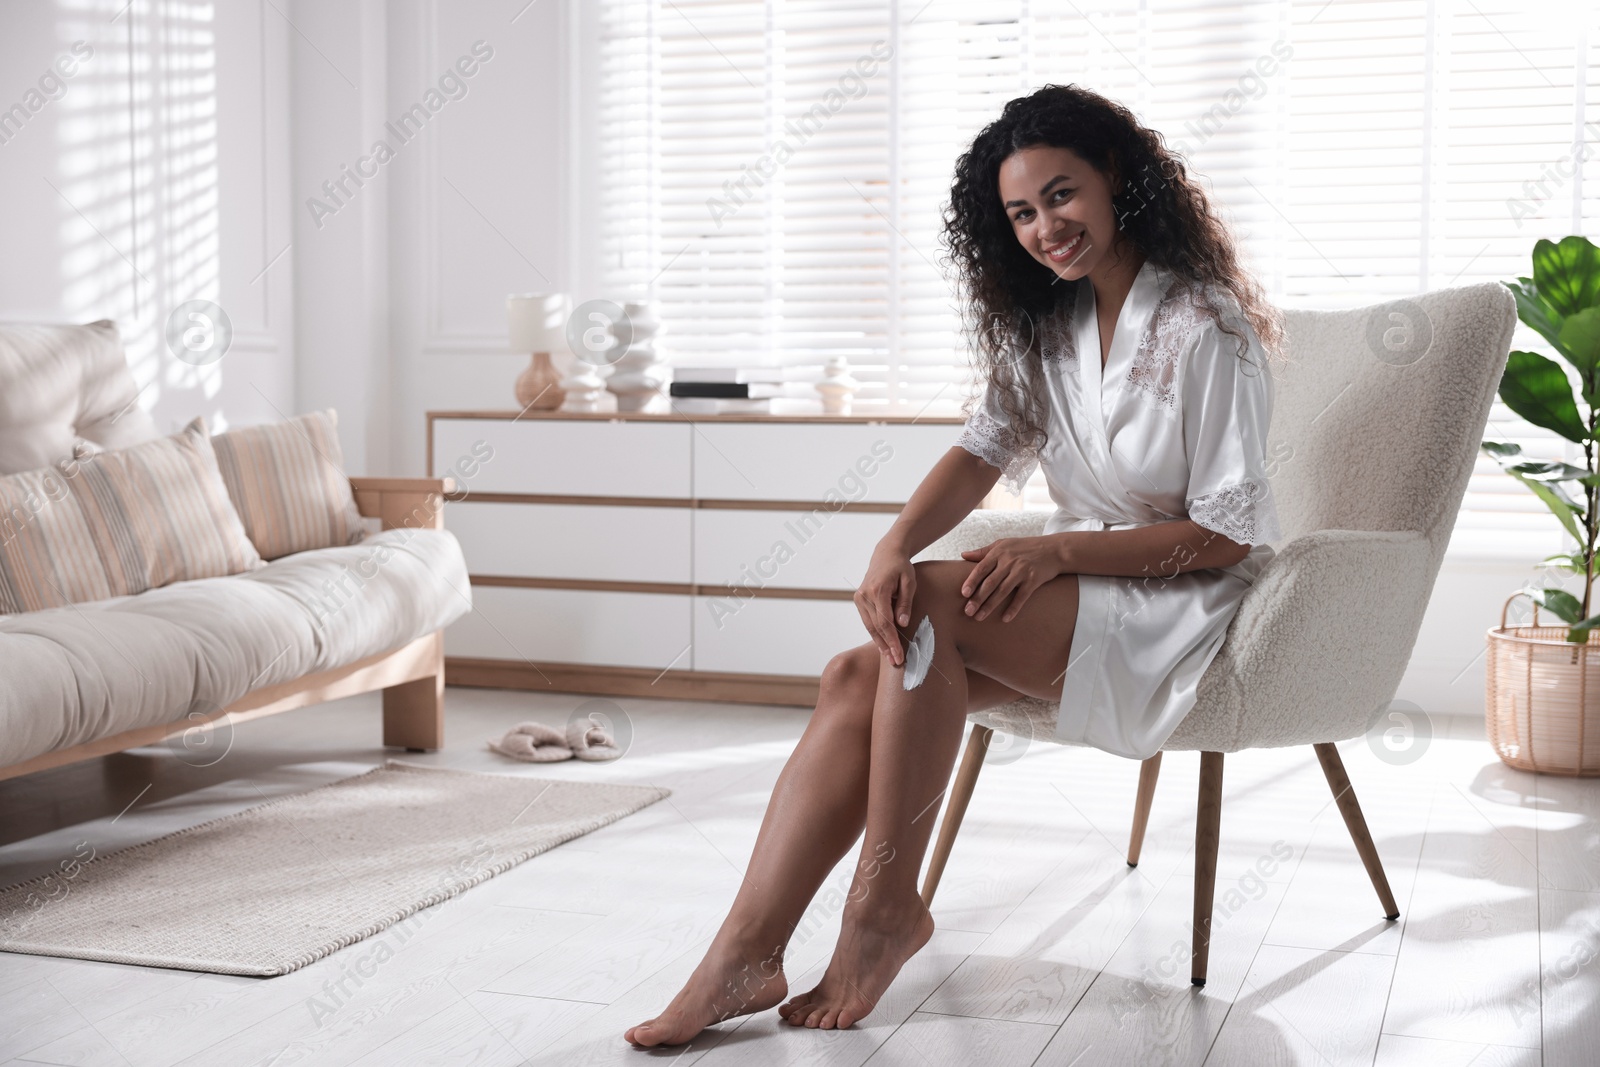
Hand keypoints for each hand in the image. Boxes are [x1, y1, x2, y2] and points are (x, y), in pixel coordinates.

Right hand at [856, 544, 915, 665]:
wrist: (886, 554)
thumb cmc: (901, 567)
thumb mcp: (909, 582)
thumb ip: (906, 603)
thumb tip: (903, 624)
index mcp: (878, 590)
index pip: (884, 622)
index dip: (892, 641)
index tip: (899, 655)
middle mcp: (864, 595)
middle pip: (875, 628)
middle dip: (886, 646)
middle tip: (896, 662)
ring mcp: (859, 598)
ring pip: (869, 626)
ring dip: (880, 643)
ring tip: (890, 658)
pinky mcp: (859, 600)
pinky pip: (867, 621)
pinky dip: (875, 634)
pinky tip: (883, 645)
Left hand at [959, 536, 1065, 621]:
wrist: (1054, 549)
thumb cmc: (1025, 547)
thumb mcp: (1003, 544)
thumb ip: (983, 551)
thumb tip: (963, 555)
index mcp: (999, 552)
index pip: (981, 568)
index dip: (971, 581)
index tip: (964, 594)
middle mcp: (1009, 561)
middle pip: (990, 582)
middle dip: (978, 598)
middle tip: (968, 612)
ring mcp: (1021, 570)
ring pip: (1003, 591)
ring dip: (990, 605)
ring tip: (979, 617)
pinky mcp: (1033, 580)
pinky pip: (1021, 596)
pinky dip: (1013, 608)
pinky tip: (1005, 619)